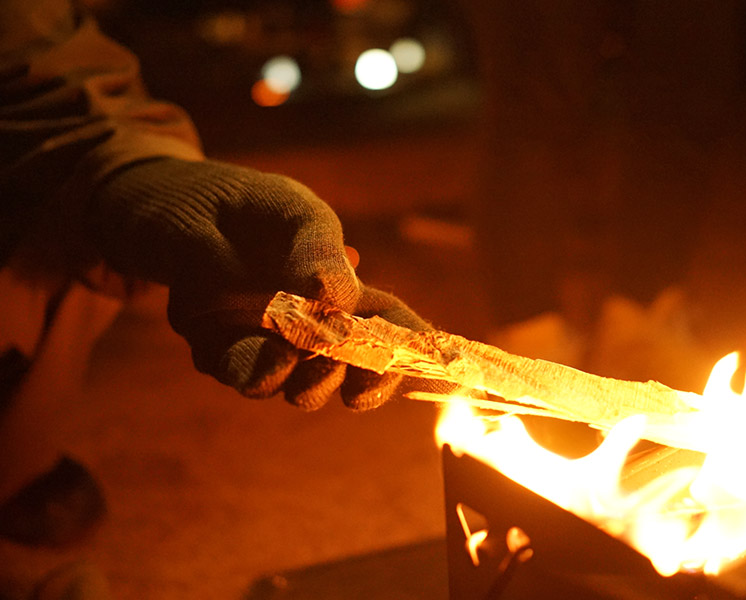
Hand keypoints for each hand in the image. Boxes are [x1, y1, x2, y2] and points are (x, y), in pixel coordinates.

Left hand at [89, 158, 428, 408]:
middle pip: (346, 365)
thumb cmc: (239, 200)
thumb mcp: (288, 209)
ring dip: (300, 383)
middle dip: (353, 380)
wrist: (159, 196)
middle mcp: (303, 318)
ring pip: (290, 381)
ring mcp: (261, 336)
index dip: (410, 349)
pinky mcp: (215, 344)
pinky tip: (247, 352)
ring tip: (289, 360)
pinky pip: (236, 370)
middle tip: (346, 381)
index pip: (387, 321)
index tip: (425, 368)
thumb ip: (318, 251)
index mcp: (335, 283)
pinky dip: (247, 369)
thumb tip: (342, 304)